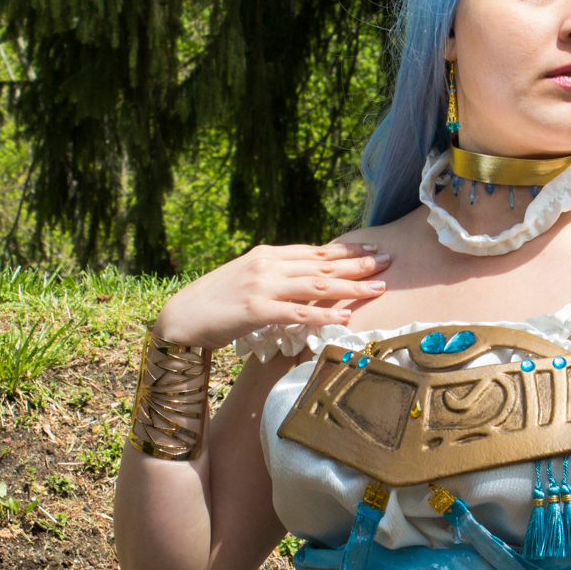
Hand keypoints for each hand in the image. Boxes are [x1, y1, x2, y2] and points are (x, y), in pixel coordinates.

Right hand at [153, 242, 389, 348]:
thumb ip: (274, 276)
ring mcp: (262, 286)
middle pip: (323, 264)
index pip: (315, 252)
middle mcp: (268, 265)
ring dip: (351, 287)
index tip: (372, 252)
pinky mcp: (257, 310)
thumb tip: (303, 279)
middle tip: (389, 262)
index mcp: (267, 256)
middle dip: (358, 265)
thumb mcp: (247, 280)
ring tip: (378, 289)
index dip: (347, 253)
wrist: (181, 317)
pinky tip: (345, 318)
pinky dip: (324, 314)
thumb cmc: (214, 303)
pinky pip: (298, 313)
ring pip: (316, 285)